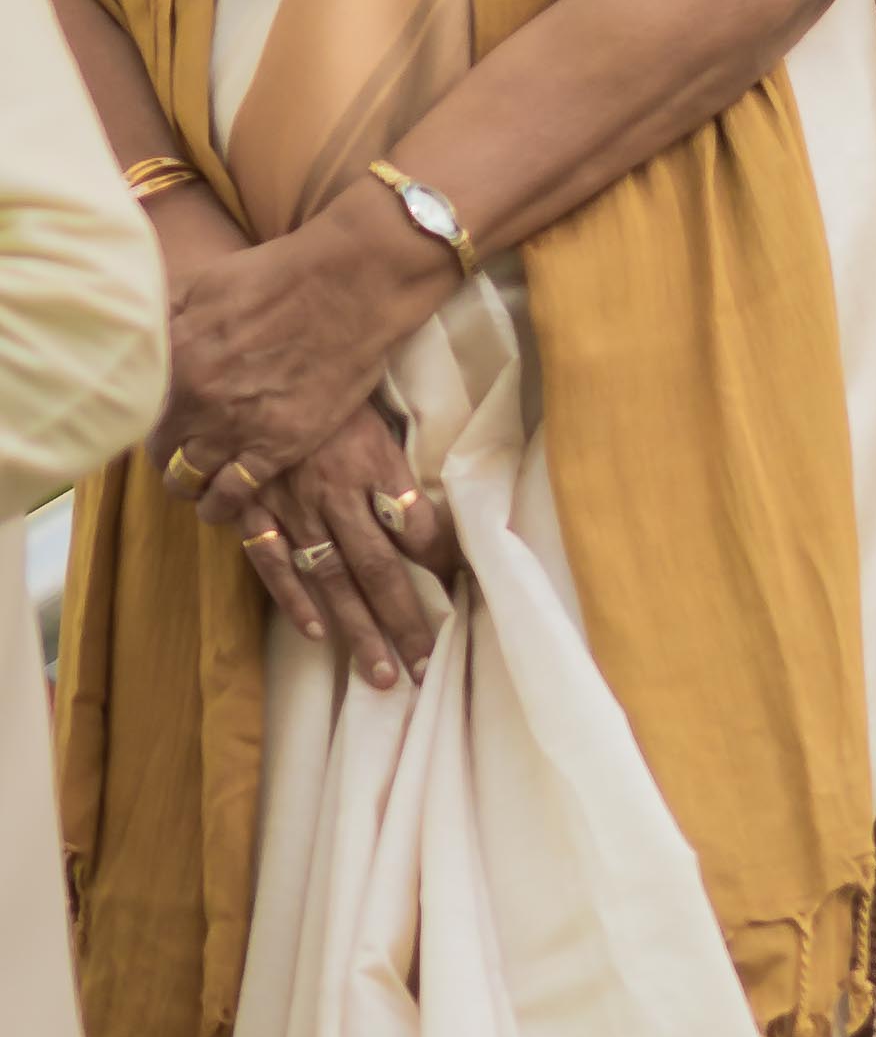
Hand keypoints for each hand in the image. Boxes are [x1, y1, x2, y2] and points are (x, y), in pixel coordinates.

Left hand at [158, 184, 452, 517]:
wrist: (351, 285)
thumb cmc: (281, 273)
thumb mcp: (206, 280)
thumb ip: (166, 312)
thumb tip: (140, 327)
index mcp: (174, 355)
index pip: (136, 406)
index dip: (143, 417)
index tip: (155, 421)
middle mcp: (197, 398)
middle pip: (159, 448)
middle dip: (164, 455)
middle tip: (175, 456)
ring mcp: (236, 426)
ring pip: (188, 478)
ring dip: (187, 485)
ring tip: (194, 487)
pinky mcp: (279, 447)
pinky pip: (233, 494)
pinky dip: (221, 505)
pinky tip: (220, 506)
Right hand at [231, 399, 459, 689]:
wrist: (260, 363)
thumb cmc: (329, 386)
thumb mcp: (376, 412)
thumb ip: (395, 464)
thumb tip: (425, 515)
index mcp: (374, 464)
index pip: (418, 526)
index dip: (442, 561)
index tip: (461, 592)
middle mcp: (337, 494)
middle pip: (379, 569)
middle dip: (404, 620)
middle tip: (425, 667)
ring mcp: (292, 507)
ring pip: (332, 579)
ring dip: (357, 629)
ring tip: (383, 673)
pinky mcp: (253, 509)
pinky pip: (273, 562)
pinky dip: (293, 599)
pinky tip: (315, 633)